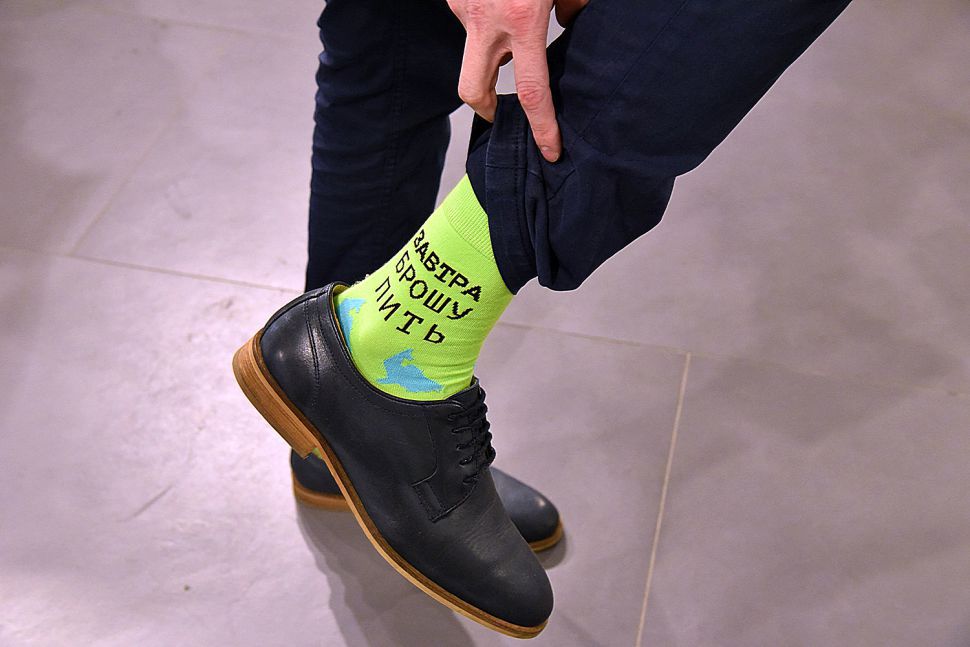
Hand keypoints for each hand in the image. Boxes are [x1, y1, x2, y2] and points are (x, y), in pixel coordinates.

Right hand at [448, 0, 588, 162]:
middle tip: (498, 112)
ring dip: (491, 48)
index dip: (541, 126)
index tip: (548, 149)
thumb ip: (572, 2)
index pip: (531, 91)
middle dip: (485, 109)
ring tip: (511, 20)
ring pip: (475, 50)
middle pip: (474, 91)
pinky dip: (485, 18)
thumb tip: (570, 18)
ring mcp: (464, 10)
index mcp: (523, 19)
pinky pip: (470, 20)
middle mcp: (488, 21)